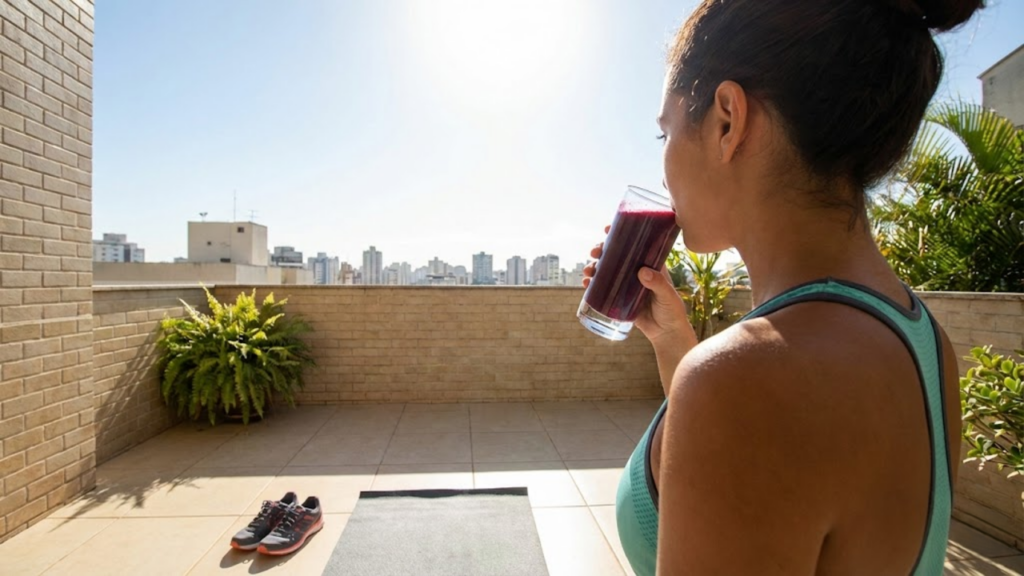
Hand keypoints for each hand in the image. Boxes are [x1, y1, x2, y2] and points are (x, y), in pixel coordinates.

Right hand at [583, 226, 696, 348]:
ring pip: (607, 271)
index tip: (607, 229)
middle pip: (616, 256)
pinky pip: (603, 289)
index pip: (635, 245)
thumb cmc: (672, 312)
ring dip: (594, 267)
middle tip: (594, 252)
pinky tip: (586, 284)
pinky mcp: (619, 299)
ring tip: (588, 271)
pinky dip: (593, 285)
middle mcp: (636, 272)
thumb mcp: (667, 296)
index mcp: (650, 265)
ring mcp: (626, 285)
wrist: (666, 334)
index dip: (621, 235)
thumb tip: (642, 271)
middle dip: (602, 251)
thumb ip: (658, 284)